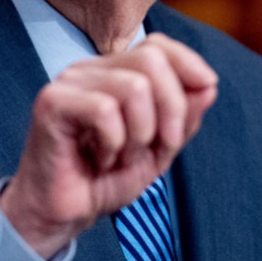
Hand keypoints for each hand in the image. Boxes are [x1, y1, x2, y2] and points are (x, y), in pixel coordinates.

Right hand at [0, 33, 217, 258]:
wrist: (62, 215)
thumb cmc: (104, 180)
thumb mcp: (158, 150)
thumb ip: (183, 118)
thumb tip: (209, 84)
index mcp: (115, 73)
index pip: (159, 45)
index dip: (189, 65)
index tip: (206, 91)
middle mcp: (91, 69)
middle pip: (152, 60)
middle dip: (172, 108)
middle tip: (161, 146)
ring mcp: (69, 82)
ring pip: (133, 87)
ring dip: (141, 134)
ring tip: (123, 157)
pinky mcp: (52, 101)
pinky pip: (104, 111)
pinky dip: (113, 144)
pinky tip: (100, 159)